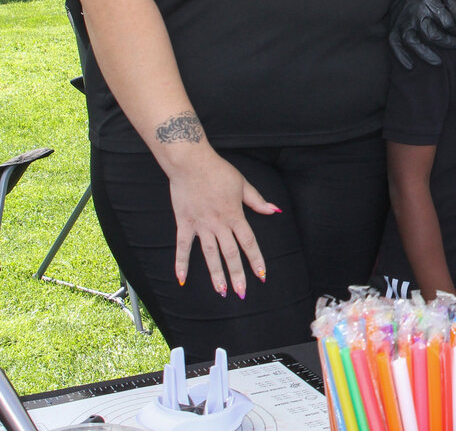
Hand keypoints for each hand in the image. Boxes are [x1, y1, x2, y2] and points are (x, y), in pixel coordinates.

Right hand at [166, 149, 277, 297]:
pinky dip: (181, 263)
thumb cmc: (218, 171)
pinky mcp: (184, 223)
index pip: (248, 242)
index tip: (261, 275)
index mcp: (235, 215)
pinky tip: (181, 279)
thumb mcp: (243, 184)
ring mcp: (201, 225)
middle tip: (241, 293)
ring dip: (216, 274)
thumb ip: (257, 200)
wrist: (191, 163)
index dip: (256, 260)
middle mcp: (219, 224)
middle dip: (237, 274)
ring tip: (221, 292)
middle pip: (231, 253)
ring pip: (210, 254)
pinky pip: (183, 247)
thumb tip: (274, 210)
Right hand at [389, 0, 455, 69]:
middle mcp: (414, 10)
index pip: (448, 23)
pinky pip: (394, 43)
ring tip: (438, 62)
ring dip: (425, 54)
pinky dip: (401, 56)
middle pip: (432, 34)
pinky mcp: (394, 25)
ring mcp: (403, 19)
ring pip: (412, 41)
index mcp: (430, 0)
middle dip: (448, 42)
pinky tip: (410, 65)